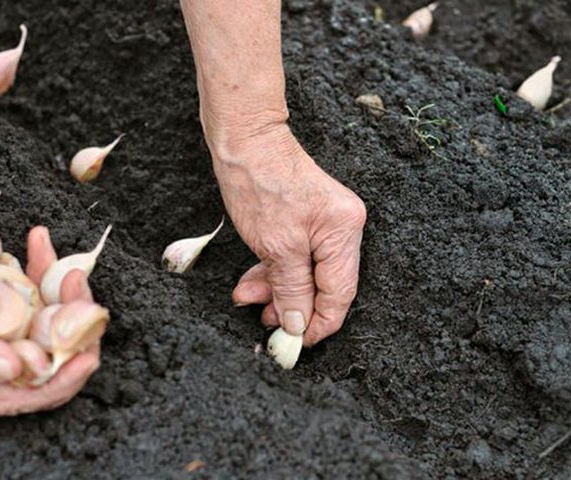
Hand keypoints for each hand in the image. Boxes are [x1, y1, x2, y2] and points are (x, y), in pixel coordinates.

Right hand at [0, 227, 99, 417]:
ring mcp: (2, 324)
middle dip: (73, 319)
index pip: (32, 394)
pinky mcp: (1, 294)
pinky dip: (39, 262)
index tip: (88, 356)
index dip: (65, 379)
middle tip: (77, 289)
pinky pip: (33, 282)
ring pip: (51, 313)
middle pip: (52, 349)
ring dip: (62, 287)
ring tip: (64, 266)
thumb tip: (16, 369)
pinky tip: (38, 240)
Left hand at [212, 123, 365, 345]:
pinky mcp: (307, 220)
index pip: (340, 294)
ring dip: (276, 290)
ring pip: (305, 273)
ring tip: (248, 298)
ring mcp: (325, 223)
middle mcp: (343, 228)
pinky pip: (295, 257)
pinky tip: (253, 281)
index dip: (319, 324)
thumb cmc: (259, 183)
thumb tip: (300, 325)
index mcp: (345, 232)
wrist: (244, 139)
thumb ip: (292, 290)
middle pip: (323, 285)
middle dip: (291, 306)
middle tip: (264, 322)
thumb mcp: (275, 247)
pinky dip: (274, 271)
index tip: (296, 344)